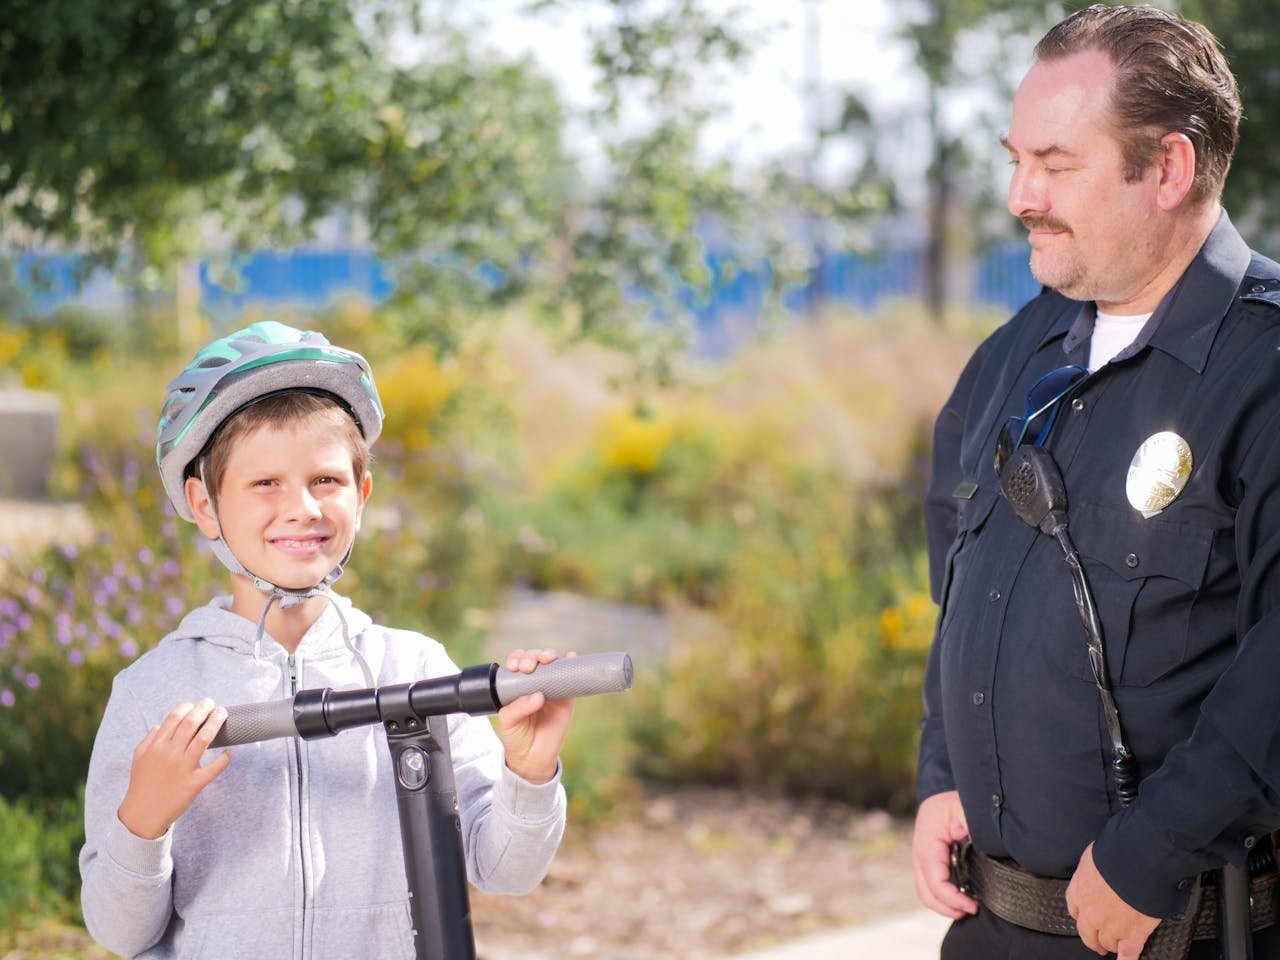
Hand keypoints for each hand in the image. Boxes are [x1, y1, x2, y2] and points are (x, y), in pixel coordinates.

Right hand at [117, 699, 230, 839]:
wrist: (142, 814)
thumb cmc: (141, 784)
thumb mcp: (139, 758)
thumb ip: (149, 739)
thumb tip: (160, 724)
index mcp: (157, 746)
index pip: (175, 717)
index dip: (188, 707)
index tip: (196, 705)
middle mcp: (170, 754)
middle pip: (191, 723)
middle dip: (204, 708)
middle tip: (213, 704)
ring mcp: (183, 768)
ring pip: (204, 739)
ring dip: (216, 723)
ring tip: (223, 714)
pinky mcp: (193, 784)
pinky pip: (213, 769)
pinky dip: (223, 759)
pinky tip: (228, 752)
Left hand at [495, 649, 574, 783]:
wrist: (531, 758)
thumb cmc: (515, 737)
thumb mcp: (507, 722)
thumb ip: (518, 707)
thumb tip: (539, 695)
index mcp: (516, 684)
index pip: (517, 662)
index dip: (517, 658)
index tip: (515, 666)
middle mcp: (534, 682)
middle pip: (535, 658)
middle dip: (532, 656)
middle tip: (528, 667)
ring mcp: (552, 688)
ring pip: (553, 664)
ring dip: (550, 655)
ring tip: (547, 659)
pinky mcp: (567, 698)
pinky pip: (571, 679)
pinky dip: (572, 664)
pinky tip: (572, 657)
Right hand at [913, 789, 978, 918]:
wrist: (951, 787)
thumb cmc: (962, 797)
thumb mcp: (970, 809)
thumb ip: (976, 831)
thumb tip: (989, 855)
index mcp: (928, 836)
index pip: (932, 875)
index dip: (950, 896)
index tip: (972, 905)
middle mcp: (920, 847)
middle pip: (924, 888)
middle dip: (945, 905)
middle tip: (970, 910)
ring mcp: (922, 853)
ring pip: (924, 889)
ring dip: (942, 903)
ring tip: (965, 908)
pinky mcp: (929, 857)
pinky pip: (930, 882)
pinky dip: (942, 895)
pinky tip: (960, 897)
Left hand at [1066, 842, 1159, 957]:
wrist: (1139, 864)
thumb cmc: (1117, 854)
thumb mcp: (1093, 856)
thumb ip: (1092, 869)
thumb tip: (1097, 869)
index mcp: (1079, 890)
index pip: (1074, 908)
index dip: (1082, 914)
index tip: (1085, 917)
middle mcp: (1090, 912)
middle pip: (1087, 932)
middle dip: (1092, 938)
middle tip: (1096, 943)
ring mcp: (1111, 926)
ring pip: (1106, 943)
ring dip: (1110, 945)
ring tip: (1114, 947)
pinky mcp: (1132, 935)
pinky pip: (1128, 955)